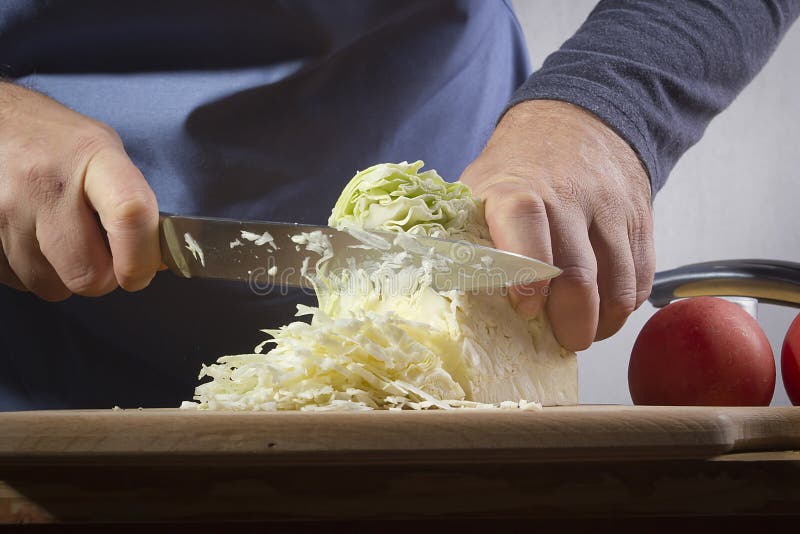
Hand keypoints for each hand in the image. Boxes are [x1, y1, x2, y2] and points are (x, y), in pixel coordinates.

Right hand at [0, 82, 159, 300]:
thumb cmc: (53, 140)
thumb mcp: (103, 152)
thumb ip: (132, 202)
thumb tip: (157, 260)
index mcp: (93, 158)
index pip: (129, 215)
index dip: (140, 258)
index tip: (140, 272)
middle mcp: (46, 183)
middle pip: (87, 273)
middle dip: (100, 276)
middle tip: (99, 256)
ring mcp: (6, 209)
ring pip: (50, 285)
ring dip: (61, 275)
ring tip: (59, 238)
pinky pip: (16, 280)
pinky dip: (30, 271)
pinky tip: (32, 239)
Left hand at [460, 100, 654, 350]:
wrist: (577, 122)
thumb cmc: (518, 169)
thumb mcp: (481, 186)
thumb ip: (471, 234)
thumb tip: (448, 296)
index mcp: (518, 189)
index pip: (524, 227)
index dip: (526, 276)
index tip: (526, 309)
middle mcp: (569, 197)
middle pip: (578, 274)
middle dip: (571, 323)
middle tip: (563, 342)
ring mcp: (610, 208)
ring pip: (618, 284)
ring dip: (602, 323)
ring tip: (584, 334)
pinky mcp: (640, 219)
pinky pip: (640, 276)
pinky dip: (625, 305)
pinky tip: (605, 313)